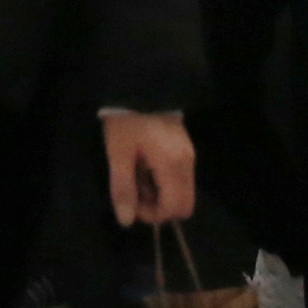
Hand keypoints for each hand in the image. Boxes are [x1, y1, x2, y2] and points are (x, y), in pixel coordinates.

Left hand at [103, 110, 196, 227]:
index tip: (131, 203)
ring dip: (160, 195)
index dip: (152, 215)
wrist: (140, 87)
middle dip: (159, 208)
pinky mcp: (186, 150)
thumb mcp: (118, 154)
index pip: (174, 208)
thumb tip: (127, 221)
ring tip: (137, 177)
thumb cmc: (127, 122)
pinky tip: (145, 168)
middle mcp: (187, 164)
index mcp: (172, 166)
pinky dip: (163, 182)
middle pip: (184, 205)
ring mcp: (189, 156)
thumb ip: (123, 189)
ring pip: (182, 192)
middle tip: (135, 193)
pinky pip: (180, 178)